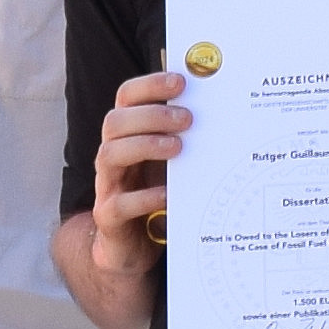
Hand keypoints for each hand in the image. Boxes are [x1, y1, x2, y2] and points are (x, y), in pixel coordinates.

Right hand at [88, 69, 189, 238]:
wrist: (132, 246)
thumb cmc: (155, 194)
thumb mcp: (170, 162)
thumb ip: (184, 137)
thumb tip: (221, 107)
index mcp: (126, 135)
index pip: (126, 98)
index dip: (149, 85)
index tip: (181, 82)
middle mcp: (111, 155)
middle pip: (115, 121)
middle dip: (151, 115)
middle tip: (187, 118)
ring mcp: (107, 185)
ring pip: (110, 154)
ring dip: (145, 145)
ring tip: (178, 147)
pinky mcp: (109, 217)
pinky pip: (119, 204)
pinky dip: (144, 197)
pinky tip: (168, 195)